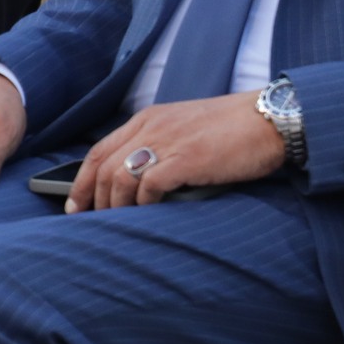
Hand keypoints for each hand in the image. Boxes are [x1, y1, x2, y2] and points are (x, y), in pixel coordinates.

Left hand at [72, 92, 282, 212]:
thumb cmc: (233, 129)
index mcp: (148, 118)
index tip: (75, 205)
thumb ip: (160, 146)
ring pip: (120, 177)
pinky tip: (148, 216)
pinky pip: (149, 185)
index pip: (99, 149)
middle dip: (92, 199)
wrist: (269, 119)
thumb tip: (140, 180)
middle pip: (103, 165)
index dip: (82, 180)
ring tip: (118, 224)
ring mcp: (168, 141)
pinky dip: (143, 204)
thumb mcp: (185, 129)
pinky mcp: (187, 158)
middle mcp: (151, 127)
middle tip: (91, 223)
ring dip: (115, 206)